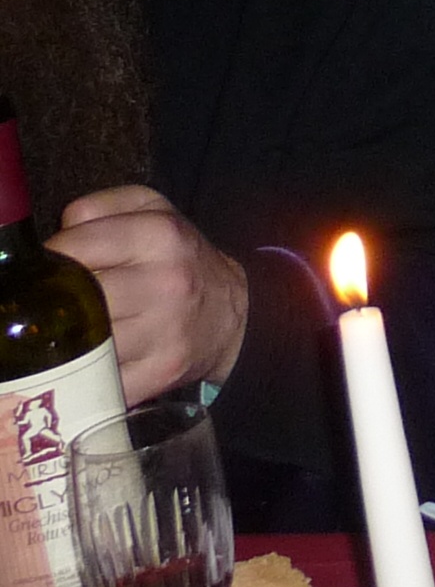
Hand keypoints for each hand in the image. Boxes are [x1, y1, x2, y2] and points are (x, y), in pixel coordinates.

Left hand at [48, 189, 249, 397]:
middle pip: (76, 299)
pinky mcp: (159, 372)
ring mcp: (165, 331)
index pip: (73, 248)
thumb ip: (96, 207)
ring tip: (76, 331)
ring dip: (69, 341)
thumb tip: (51, 243)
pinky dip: (86, 373)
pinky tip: (92, 360)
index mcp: (160, 235)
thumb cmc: (178, 259)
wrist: (231, 313)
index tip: (52, 270)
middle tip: (61, 304)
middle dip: (57, 304)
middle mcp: (166, 282)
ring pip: (82, 342)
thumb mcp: (151, 210)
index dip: (50, 260)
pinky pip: (99, 379)